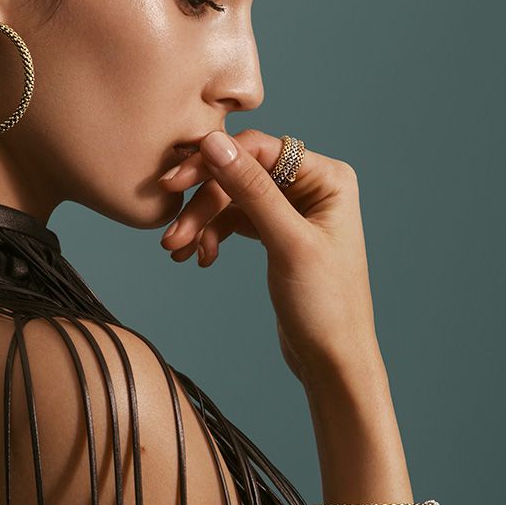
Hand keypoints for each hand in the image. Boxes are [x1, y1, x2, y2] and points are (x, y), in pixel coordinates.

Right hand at [158, 129, 379, 382]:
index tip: (173, 182)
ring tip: (178, 251)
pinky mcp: (276, 231)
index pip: (257, 150)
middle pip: (239, 174)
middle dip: (203, 204)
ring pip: (231, 198)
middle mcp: (312, 184)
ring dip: (202, 222)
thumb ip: (251, 189)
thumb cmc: (326, 306)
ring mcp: (293, 208)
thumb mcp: (287, 243)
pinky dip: (213, 234)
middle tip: (172, 234)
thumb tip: (215, 142)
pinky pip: (234, 219)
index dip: (212, 162)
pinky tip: (202, 257)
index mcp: (327, 177)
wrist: (333, 362)